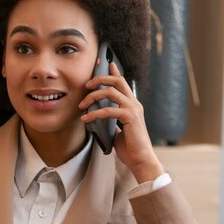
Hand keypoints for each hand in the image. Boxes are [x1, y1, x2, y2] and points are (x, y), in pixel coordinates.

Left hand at [79, 62, 164, 182]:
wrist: (140, 160)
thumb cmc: (130, 149)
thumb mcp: (118, 131)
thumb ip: (112, 122)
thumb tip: (100, 118)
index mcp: (132, 105)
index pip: (123, 83)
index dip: (114, 72)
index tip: (107, 63)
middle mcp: (134, 104)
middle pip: (117, 81)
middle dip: (100, 79)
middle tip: (87, 86)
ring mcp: (133, 109)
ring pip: (111, 92)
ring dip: (93, 96)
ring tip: (82, 105)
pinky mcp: (130, 117)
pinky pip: (108, 110)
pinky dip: (95, 114)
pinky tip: (86, 119)